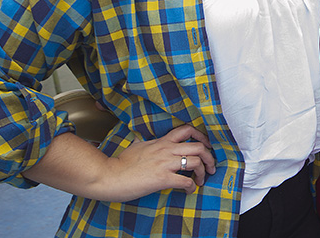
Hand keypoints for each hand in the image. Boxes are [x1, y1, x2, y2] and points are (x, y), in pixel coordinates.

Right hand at [93, 124, 216, 201]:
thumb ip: (143, 142)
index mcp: (161, 141)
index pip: (187, 130)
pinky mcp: (162, 178)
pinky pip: (185, 181)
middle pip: (198, 146)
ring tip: (201, 180)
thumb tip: (139, 139)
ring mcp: (165, 164)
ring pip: (196, 162)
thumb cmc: (119, 163)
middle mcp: (166, 150)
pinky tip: (189, 190)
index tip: (207, 145)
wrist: (108, 175)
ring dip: (203, 172)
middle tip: (210, 166)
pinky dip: (192, 186)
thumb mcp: (135, 146)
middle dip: (209, 156)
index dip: (201, 136)